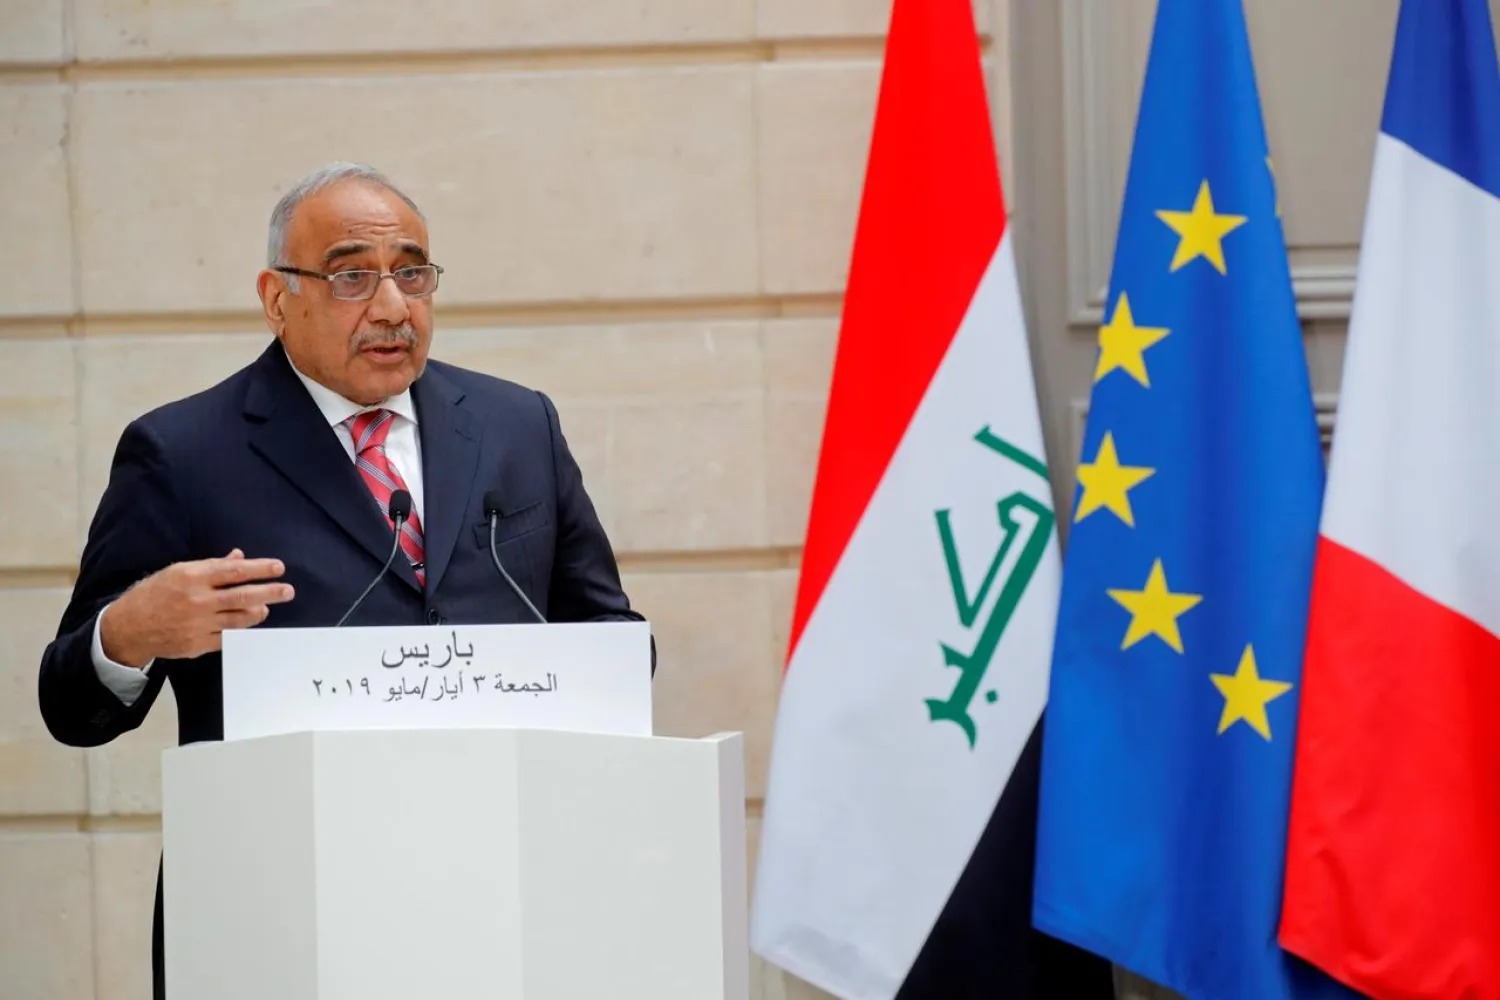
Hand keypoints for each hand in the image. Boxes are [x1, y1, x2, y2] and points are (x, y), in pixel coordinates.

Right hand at [99, 548, 294, 666]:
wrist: (128, 628)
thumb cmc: (155, 594)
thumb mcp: (178, 572)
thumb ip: (212, 566)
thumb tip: (240, 556)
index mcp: (191, 577)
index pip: (234, 571)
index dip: (260, 569)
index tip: (279, 567)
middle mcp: (196, 600)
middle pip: (243, 596)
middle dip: (270, 592)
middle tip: (288, 591)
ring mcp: (197, 625)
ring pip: (239, 619)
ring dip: (258, 613)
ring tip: (267, 607)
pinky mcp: (197, 645)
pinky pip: (227, 638)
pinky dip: (241, 631)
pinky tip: (248, 624)